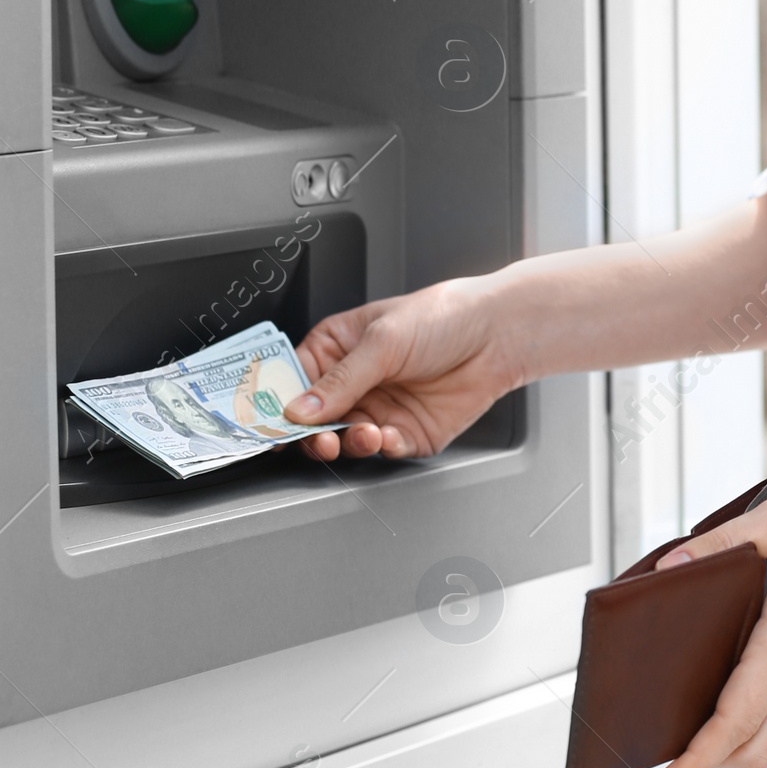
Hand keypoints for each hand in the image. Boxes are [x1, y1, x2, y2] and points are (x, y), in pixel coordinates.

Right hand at [283, 275, 515, 461]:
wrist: (498, 335)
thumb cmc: (444, 317)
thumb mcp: (385, 339)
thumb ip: (342, 378)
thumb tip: (300, 408)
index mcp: (338, 348)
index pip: (292, 379)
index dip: (277, 402)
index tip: (268, 422)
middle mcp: (354, 382)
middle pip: (313, 419)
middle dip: (311, 433)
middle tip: (318, 438)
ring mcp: (378, 409)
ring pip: (344, 440)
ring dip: (347, 442)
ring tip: (363, 432)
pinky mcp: (406, 433)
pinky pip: (383, 450)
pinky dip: (382, 448)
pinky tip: (388, 435)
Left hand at [650, 475, 766, 767]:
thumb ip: (720, 543)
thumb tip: (667, 569)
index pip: (735, 721)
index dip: (695, 760)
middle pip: (754, 749)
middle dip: (709, 764)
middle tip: (669, 755)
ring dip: (737, 745)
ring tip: (700, 727)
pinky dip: (765, 722)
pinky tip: (746, 693)